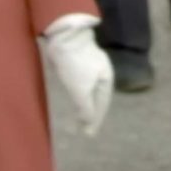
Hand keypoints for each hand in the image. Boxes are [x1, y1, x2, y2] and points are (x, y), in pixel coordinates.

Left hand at [39, 14, 112, 136]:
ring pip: (89, 90)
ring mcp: (90, 67)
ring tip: (79, 117)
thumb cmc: (75, 64)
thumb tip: (89, 122)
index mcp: (106, 77)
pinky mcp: (78, 63)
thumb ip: (86, 108)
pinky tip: (73, 99)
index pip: (102, 104)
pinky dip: (78, 95)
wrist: (63, 36)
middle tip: (85, 128)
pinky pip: (81, 84)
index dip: (96, 120)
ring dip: (85, 104)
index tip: (89, 134)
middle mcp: (101, 72)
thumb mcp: (81, 90)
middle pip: (97, 97)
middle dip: (92, 113)